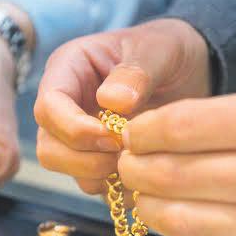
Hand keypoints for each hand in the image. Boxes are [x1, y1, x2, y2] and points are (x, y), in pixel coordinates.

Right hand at [34, 19, 210, 194]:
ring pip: (64, 169)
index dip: (73, 128)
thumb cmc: (168, 50)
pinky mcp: (92, 158)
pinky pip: (90, 184)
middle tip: (124, 154)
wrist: (188, 70)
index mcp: (68, 70)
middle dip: (83, 159)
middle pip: (47, 147)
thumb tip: (112, 102)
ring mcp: (74, 135)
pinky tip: (141, 172)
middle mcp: (63, 106)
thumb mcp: (159, 48)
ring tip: (136, 160)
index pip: (48, 106)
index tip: (111, 137)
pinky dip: (113, 187)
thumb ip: (136, 72)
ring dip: (97, 175)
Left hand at [119, 89, 235, 235]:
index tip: (135, 130)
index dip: (146, 129)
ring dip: (146, 201)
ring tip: (142, 188)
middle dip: (134, 165)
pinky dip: (177, 229)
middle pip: (168, 171)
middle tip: (127, 160)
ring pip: (176, 216)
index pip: (181, 126)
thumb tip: (170, 127)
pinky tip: (172, 214)